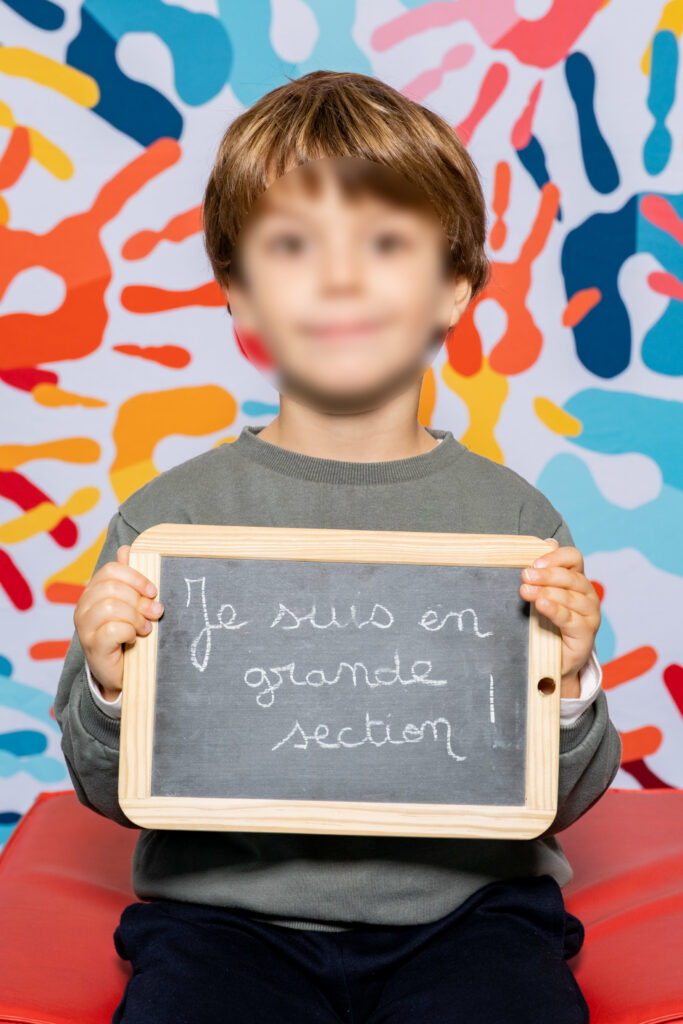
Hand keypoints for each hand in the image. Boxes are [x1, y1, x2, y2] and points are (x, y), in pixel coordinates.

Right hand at [73, 544, 163, 700]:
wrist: (120, 672)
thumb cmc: (126, 634)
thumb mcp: (130, 604)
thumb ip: (128, 579)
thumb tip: (126, 550)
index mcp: (93, 591)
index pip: (111, 570)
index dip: (136, 577)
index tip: (152, 591)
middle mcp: (83, 606)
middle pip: (112, 588)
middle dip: (139, 600)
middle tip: (154, 612)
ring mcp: (85, 627)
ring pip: (111, 607)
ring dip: (135, 617)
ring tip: (145, 628)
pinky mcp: (92, 646)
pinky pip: (113, 630)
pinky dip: (129, 632)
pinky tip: (133, 638)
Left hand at [519, 538, 599, 698]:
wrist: (554, 661)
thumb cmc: (547, 624)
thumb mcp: (542, 594)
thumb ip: (544, 571)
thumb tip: (548, 542)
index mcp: (577, 580)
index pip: (574, 558)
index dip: (556, 557)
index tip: (534, 562)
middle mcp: (587, 595)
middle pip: (571, 577)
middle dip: (547, 574)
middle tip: (525, 575)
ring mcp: (590, 615)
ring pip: (571, 597)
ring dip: (547, 591)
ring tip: (526, 591)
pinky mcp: (586, 634)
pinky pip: (571, 619)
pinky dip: (555, 610)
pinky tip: (541, 604)